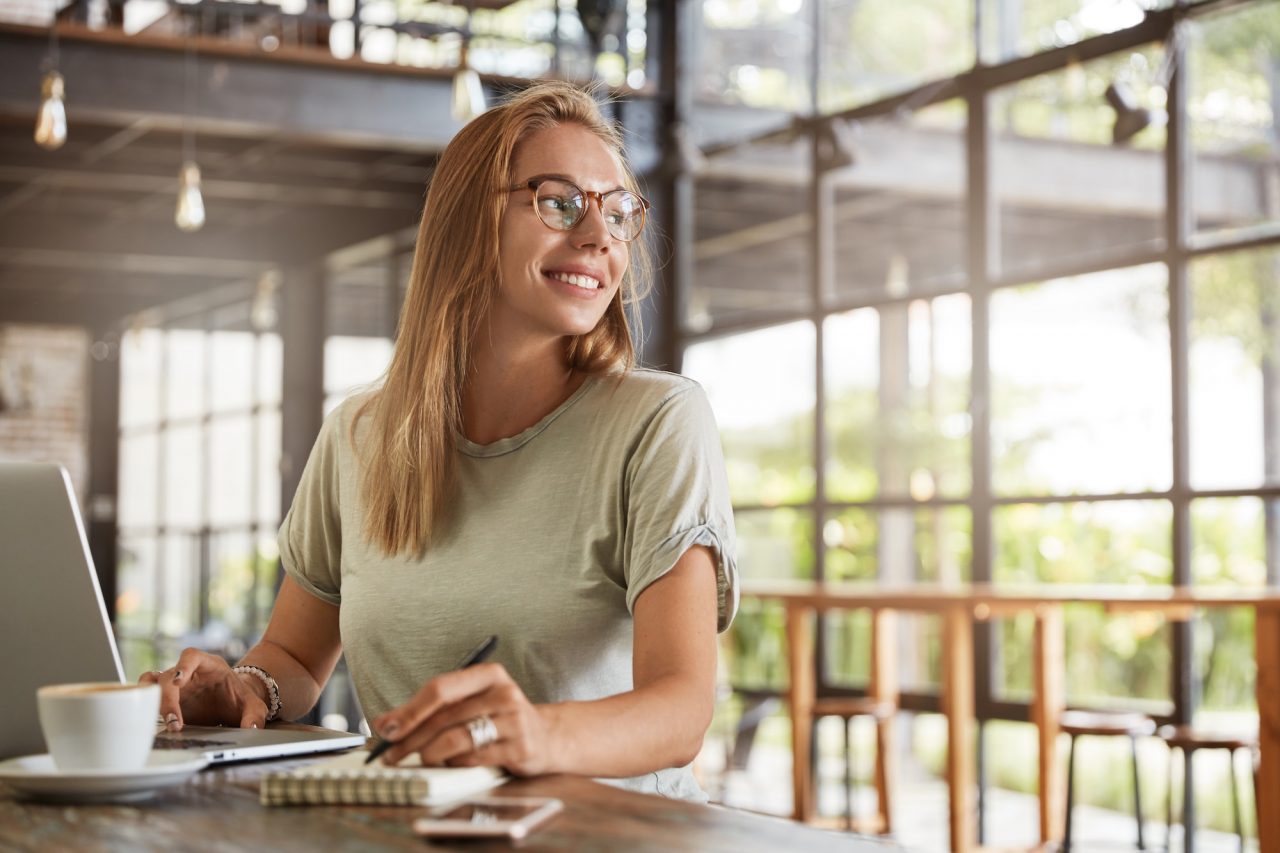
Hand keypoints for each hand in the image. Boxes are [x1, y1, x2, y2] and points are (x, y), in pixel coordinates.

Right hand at [139, 648, 269, 731]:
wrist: (232, 705)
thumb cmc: (239, 699)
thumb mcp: (253, 705)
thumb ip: (255, 715)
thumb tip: (251, 728)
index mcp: (208, 665)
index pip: (191, 656)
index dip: (183, 666)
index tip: (179, 680)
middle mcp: (187, 673)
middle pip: (167, 677)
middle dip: (167, 699)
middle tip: (176, 723)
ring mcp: (173, 686)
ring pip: (150, 684)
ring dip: (150, 702)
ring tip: (162, 724)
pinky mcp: (165, 701)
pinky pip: (146, 698)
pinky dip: (145, 709)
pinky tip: (151, 726)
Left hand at [371, 663, 557, 775]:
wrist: (544, 736)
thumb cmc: (496, 717)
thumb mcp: (467, 703)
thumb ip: (428, 710)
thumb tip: (384, 723)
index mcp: (489, 674)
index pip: (440, 688)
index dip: (410, 710)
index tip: (388, 729)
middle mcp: (504, 693)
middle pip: (445, 717)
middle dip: (412, 738)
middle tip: (392, 753)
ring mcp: (515, 720)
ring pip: (457, 739)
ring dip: (430, 753)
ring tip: (422, 758)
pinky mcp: (520, 748)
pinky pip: (473, 758)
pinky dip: (454, 763)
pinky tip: (450, 762)